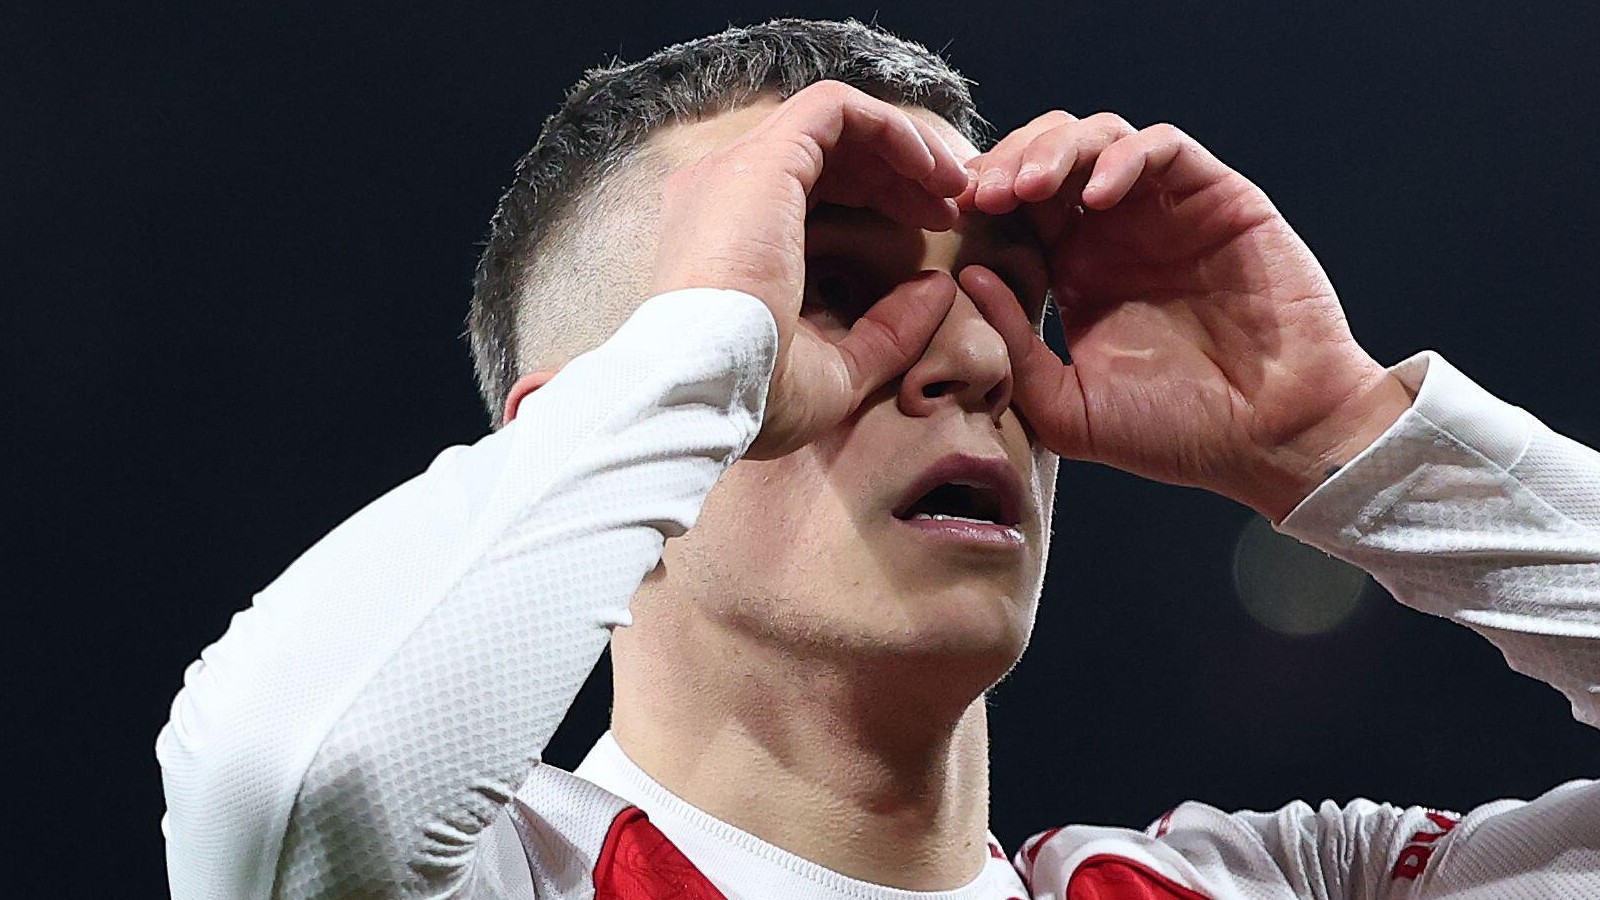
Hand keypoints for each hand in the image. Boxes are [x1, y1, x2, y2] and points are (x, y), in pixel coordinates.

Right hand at [652, 81, 970, 459]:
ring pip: (834, 125)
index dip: (879, 201)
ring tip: (952, 186)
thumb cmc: (756, 396)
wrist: (709, 390)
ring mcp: (738, 169)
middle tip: (952, 207)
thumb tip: (936, 289)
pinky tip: (930, 169)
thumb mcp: (837, 371)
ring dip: (902, 147)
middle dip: (897, 173)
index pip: (811, 192)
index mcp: (728, 238)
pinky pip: (836, 110)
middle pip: (826, 156)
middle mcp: (724, 193)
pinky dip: (891, 129)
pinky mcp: (764, 158)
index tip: (931, 232)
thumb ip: (887, 331)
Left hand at [960, 113, 1411, 519]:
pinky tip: (1097, 197)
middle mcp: (1117, 232)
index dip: (984, 201)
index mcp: (1076, 272)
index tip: (954, 219)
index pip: (1017, 209)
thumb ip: (1016, 346)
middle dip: (1009, 162)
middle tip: (984, 194)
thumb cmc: (1176, 433)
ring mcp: (1166, 211)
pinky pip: (1162, 146)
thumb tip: (969, 274)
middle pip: (1049, 157)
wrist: (1273, 438)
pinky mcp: (1216, 198)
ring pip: (1099, 136)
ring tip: (1030, 188)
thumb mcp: (1068, 408)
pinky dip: (1123, 156)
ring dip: (1055, 150)